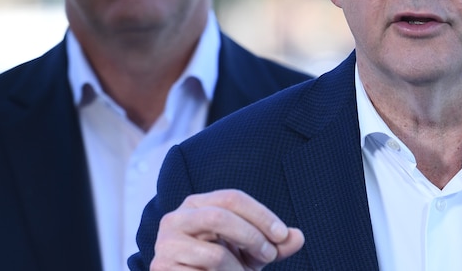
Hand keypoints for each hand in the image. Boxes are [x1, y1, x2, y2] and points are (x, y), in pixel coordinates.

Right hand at [150, 189, 304, 270]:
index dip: (261, 215)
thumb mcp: (250, 254)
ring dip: (237, 270)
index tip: (283, 235)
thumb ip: (274, 245)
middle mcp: (176, 218)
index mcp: (197, 205)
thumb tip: (299, 237)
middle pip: (220, 217)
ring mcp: (165, 245)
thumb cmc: (221, 268)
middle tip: (270, 255)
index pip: (232, 198)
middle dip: (252, 236)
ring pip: (215, 254)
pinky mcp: (162, 270)